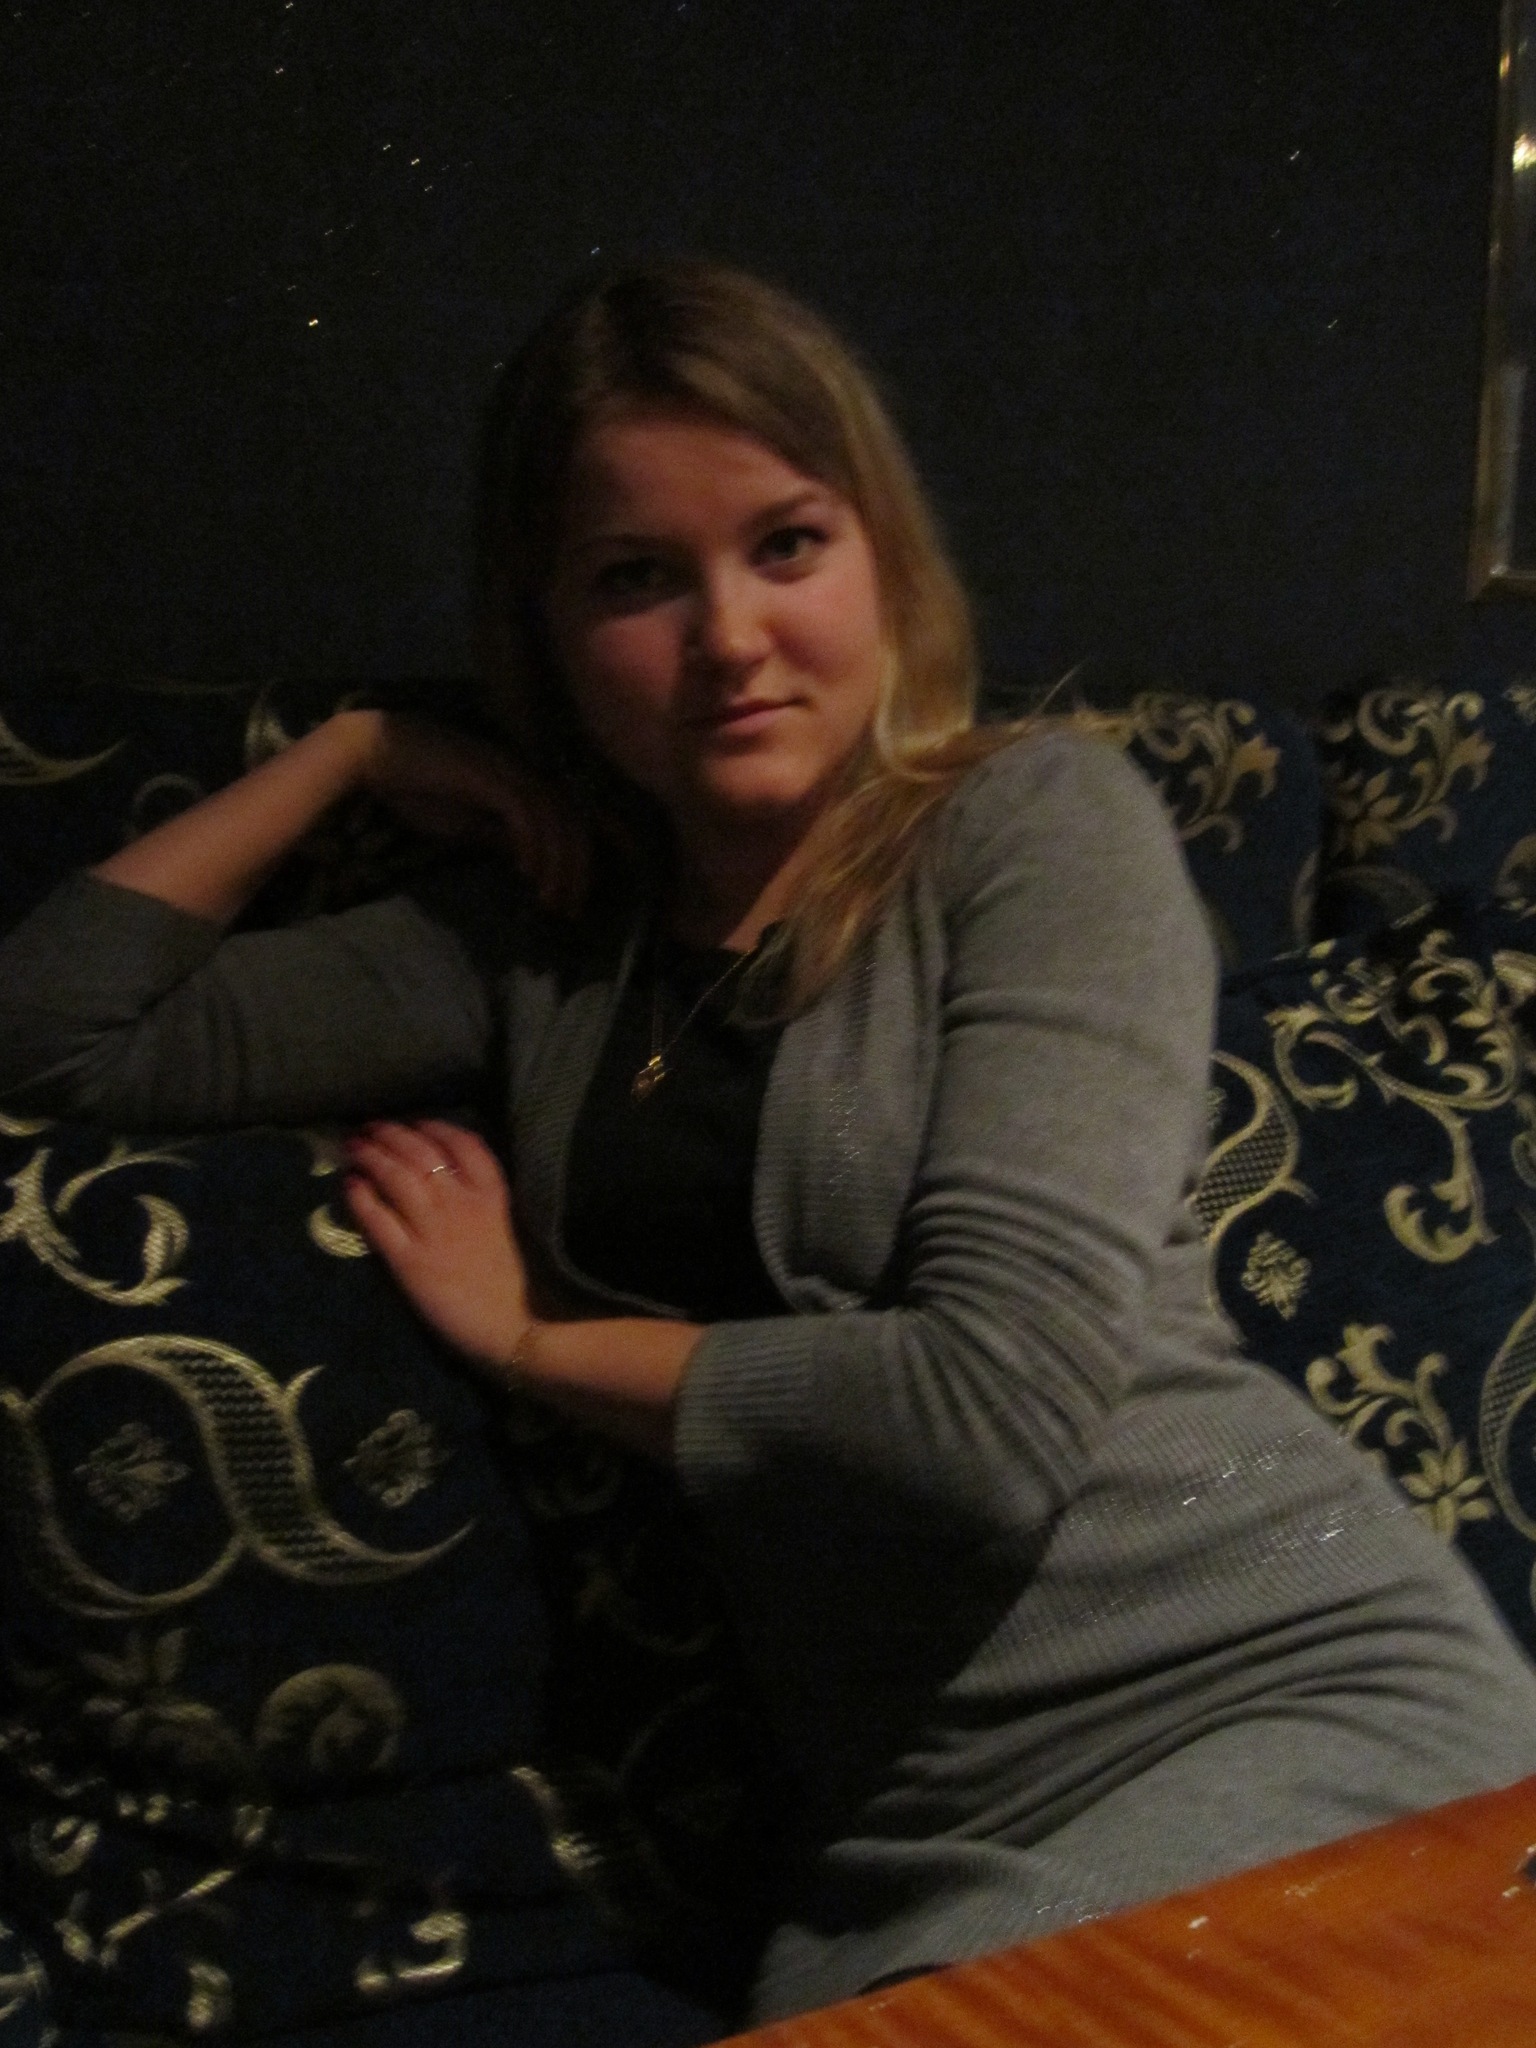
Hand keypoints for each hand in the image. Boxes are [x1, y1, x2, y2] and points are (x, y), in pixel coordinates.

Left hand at [342, 1119, 533, 1374]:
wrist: (520, 1328)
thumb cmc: (522, 1282)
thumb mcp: (513, 1224)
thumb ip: (490, 1199)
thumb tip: (459, 1180)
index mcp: (492, 1193)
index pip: (461, 1141)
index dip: (433, 1126)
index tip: (416, 1123)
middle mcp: (460, 1201)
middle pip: (419, 1151)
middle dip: (392, 1134)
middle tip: (372, 1127)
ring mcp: (432, 1228)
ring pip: (394, 1176)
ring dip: (371, 1155)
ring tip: (355, 1146)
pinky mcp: (409, 1260)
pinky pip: (377, 1218)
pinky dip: (361, 1196)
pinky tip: (350, 1183)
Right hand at [354, 713, 588, 914]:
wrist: (375, 754)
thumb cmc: (417, 788)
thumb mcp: (468, 825)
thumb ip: (500, 839)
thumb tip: (529, 864)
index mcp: (523, 785)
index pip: (569, 823)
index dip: (577, 863)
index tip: (570, 904)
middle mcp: (524, 774)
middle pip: (573, 822)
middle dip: (577, 870)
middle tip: (569, 912)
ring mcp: (507, 771)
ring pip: (553, 819)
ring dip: (556, 864)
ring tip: (548, 900)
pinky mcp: (487, 774)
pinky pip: (523, 811)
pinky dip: (531, 842)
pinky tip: (525, 871)